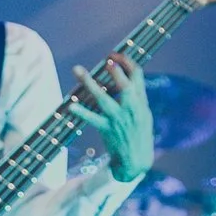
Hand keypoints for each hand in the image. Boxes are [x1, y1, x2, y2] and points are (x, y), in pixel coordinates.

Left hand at [73, 52, 154, 183]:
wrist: (137, 160)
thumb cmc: (140, 134)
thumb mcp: (144, 113)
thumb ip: (136, 96)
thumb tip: (126, 78)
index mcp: (141, 101)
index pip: (137, 75)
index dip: (127, 62)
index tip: (115, 55)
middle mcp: (131, 108)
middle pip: (123, 84)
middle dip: (115, 70)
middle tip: (106, 59)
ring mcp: (118, 118)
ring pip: (102, 97)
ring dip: (89, 83)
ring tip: (78, 70)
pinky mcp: (106, 129)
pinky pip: (91, 118)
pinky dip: (80, 112)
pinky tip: (71, 105)